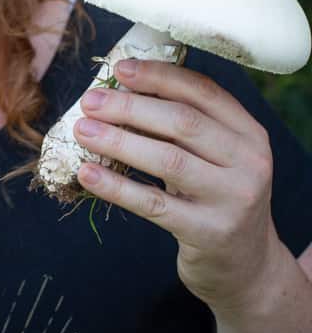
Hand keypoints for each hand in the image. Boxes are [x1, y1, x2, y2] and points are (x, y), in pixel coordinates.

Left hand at [73, 58, 283, 312]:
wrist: (245, 264)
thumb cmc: (214, 193)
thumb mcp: (212, 154)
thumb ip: (180, 122)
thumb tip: (118, 90)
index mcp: (248, 132)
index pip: (202, 91)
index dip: (158, 76)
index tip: (119, 69)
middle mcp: (249, 162)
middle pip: (182, 122)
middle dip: (129, 107)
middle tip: (89, 102)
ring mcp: (232, 199)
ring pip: (168, 160)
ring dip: (118, 141)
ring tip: (82, 130)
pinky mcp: (209, 232)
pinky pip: (154, 204)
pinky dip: (116, 186)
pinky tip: (87, 174)